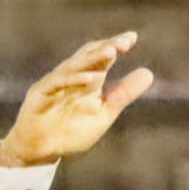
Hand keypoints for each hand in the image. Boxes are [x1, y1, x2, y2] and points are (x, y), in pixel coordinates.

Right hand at [0, 33, 153, 167]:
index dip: (115, 46)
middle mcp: (70, 77)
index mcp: (86, 79)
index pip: (101, 57)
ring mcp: (54, 84)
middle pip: (88, 56)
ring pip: (73, 66)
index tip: (132, 38)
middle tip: (124, 42)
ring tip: (112, 52)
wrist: (41, 151)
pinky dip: (73, 79)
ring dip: (92, 60)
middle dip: (105, 48)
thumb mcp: (104, 113)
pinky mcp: (40, 95)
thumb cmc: (71, 131)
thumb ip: (123, 94)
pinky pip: (57, 83)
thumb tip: (149, 73)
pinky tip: (90, 79)